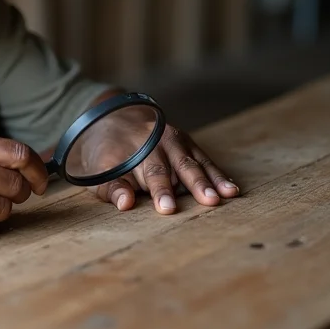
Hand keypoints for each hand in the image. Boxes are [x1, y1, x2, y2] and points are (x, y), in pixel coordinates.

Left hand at [94, 122, 239, 214]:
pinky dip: (216, 174)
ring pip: (192, 162)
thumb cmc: (106, 157)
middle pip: (174, 166)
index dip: (159, 191)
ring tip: (226, 195)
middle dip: (191, 184)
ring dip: (209, 179)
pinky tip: (230, 188)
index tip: (167, 208)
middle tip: (207, 201)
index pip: (148, 174)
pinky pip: (203, 159)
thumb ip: (112, 188)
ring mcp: (172, 140)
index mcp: (132, 150)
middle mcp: (154, 142)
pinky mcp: (186, 143)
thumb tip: (125, 203)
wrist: (113, 119)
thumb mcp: (99, 173)